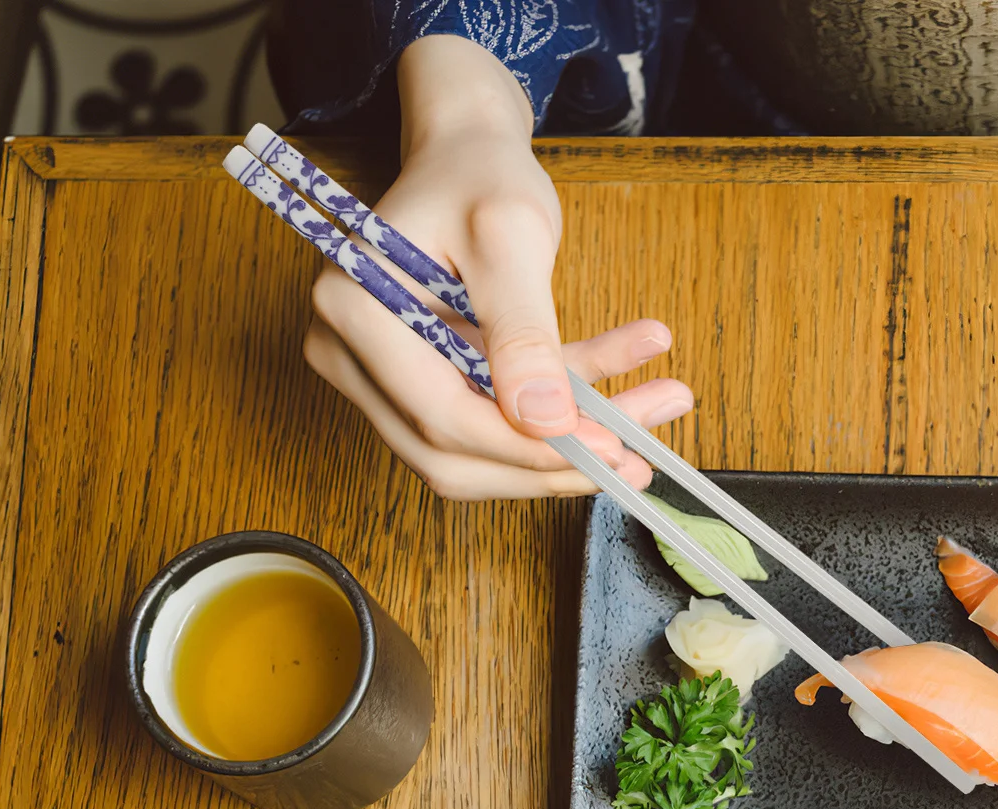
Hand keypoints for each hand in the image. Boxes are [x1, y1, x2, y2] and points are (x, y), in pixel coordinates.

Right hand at [302, 36, 692, 499]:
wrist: (467, 156)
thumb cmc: (478, 176)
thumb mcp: (510, 236)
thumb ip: (523, 330)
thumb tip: (546, 420)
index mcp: (354, 313)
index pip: (440, 416)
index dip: (527, 446)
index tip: (609, 449)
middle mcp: (350, 356)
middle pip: (452, 454)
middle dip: (551, 463)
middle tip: (635, 459)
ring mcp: (381, 379)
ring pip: (477, 457)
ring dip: (564, 452)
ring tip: (646, 421)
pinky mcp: (424, 388)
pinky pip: (493, 428)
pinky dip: (560, 421)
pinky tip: (628, 399)